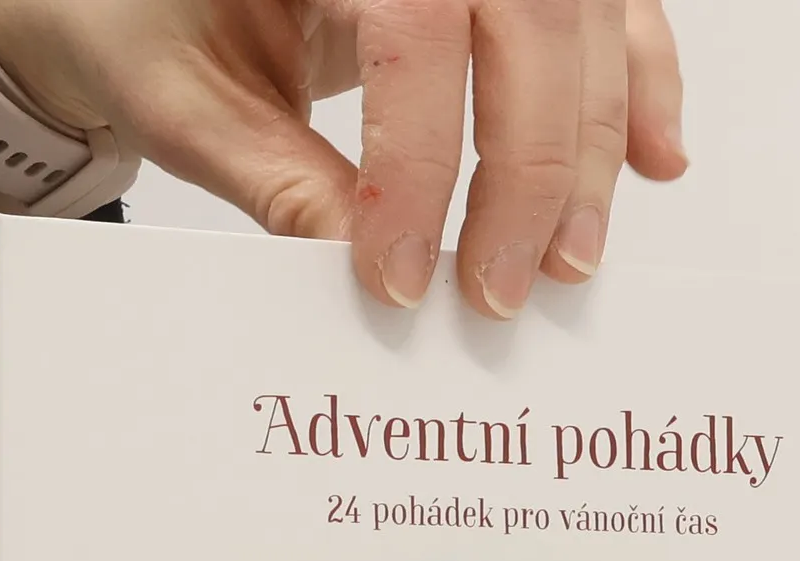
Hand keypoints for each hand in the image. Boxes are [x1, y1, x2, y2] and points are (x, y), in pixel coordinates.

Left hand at [0, 0, 687, 318]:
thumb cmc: (144, 16)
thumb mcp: (187, 101)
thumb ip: (279, 182)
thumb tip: (368, 273)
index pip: (413, 24)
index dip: (419, 161)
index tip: (398, 276)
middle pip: (530, 13)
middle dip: (527, 166)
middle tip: (498, 292)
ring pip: (584, 18)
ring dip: (590, 147)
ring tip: (567, 262)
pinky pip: (610, 8)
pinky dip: (639, 82)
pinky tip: (655, 163)